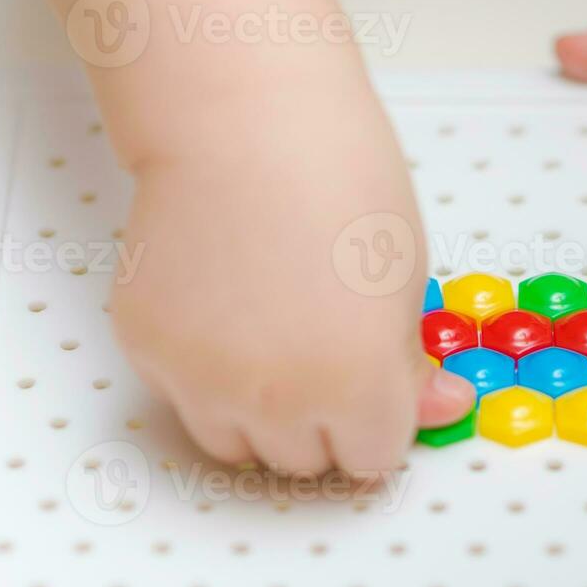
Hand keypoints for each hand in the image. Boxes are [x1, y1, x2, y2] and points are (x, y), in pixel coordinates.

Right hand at [110, 86, 472, 476]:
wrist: (246, 126)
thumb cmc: (344, 186)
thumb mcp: (408, 282)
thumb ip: (411, 364)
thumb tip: (440, 409)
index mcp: (357, 387)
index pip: (372, 460)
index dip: (378, 422)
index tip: (376, 390)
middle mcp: (276, 400)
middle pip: (302, 461)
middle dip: (321, 422)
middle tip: (324, 348)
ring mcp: (201, 379)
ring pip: (235, 443)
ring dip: (258, 413)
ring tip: (272, 333)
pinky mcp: (146, 348)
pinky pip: (181, 394)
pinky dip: (203, 370)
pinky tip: (225, 305)